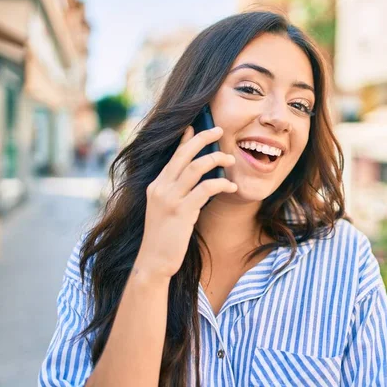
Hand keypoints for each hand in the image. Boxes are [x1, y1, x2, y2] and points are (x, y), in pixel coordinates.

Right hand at [135, 126, 236, 280]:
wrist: (154, 261)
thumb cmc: (165, 236)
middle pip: (184, 153)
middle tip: (220, 130)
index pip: (173, 155)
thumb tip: (195, 175)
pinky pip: (206, 189)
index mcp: (156, 185)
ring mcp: (170, 198)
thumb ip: (176, 191)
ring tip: (231, 160)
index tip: (197, 126)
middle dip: (203, 138)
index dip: (186, 138)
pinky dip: (222, 183)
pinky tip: (232, 186)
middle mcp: (160, 187)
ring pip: (197, 167)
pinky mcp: (182, 211)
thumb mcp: (166, 209)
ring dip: (217, 159)